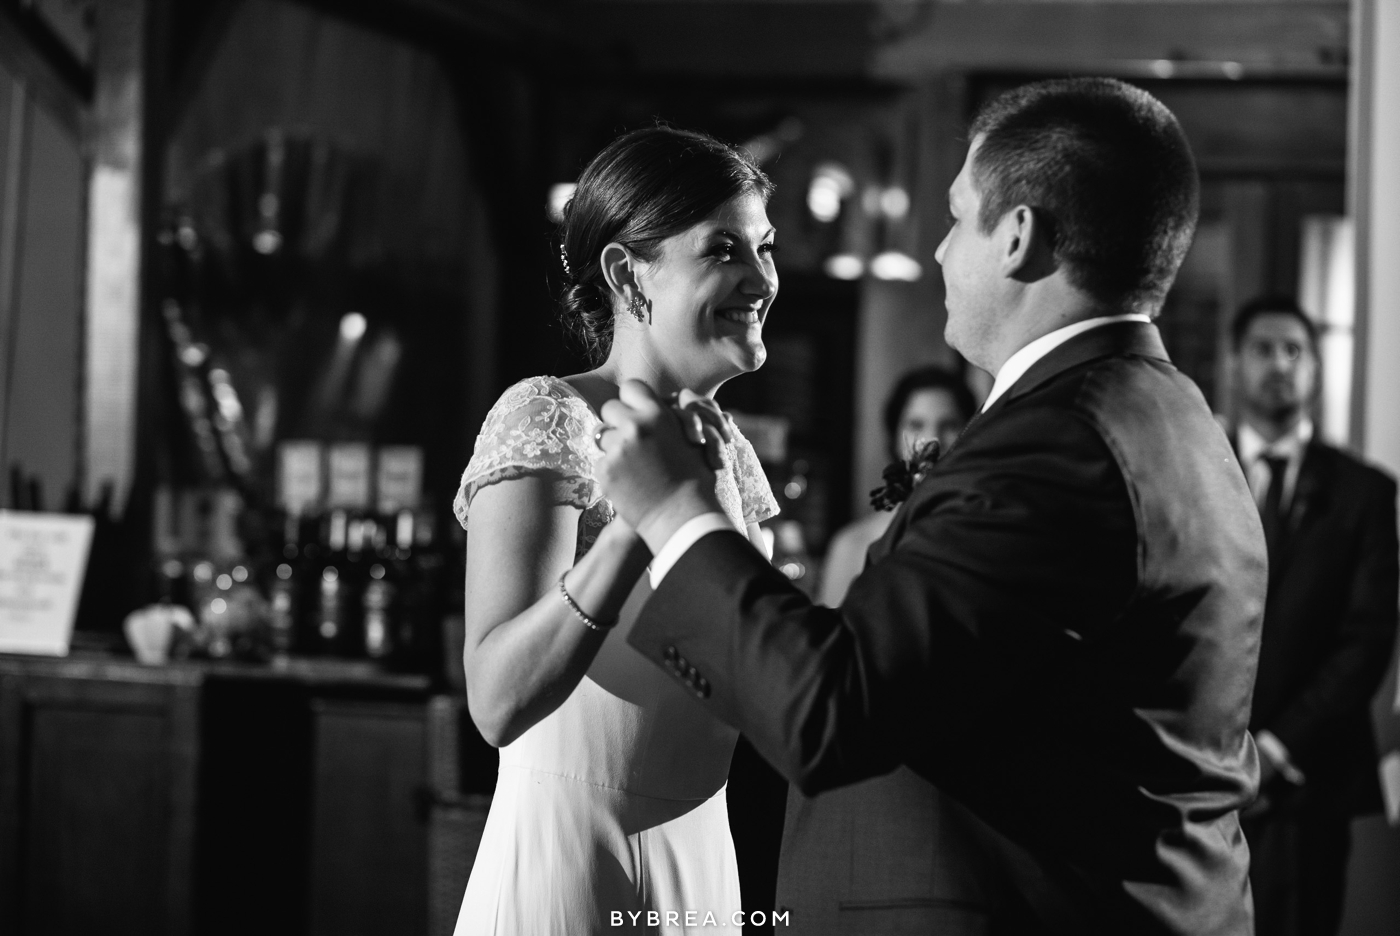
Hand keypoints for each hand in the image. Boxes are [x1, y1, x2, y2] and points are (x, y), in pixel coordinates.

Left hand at [595, 380, 723, 547]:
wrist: (682, 517)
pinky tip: (628, 481)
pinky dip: (611, 469)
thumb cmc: (695, 480)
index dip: (632, 398)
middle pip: (610, 408)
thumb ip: (670, 420)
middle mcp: (634, 426)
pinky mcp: (605, 470)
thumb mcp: (691, 440)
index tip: (636, 410)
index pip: (632, 387)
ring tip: (632, 463)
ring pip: (602, 435)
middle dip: (618, 421)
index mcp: (657, 414)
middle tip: (629, 437)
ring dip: (613, 445)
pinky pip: (600, 461)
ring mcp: (617, 449)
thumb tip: (663, 405)